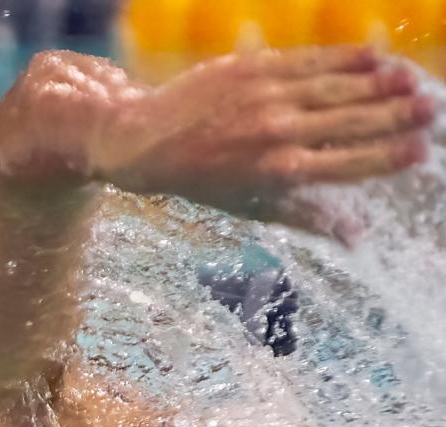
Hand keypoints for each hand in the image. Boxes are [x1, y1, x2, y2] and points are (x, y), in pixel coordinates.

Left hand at [95, 46, 434, 245]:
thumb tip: (357, 237)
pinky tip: (372, 55)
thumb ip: (306, 218)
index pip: (348, 163)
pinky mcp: (250, 68)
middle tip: (432, 109)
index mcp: (278, 172)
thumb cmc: (201, 180)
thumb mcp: (250, 207)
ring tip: (411, 80)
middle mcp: (275, 133)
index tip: (421, 150)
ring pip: (335, 87)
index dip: (388, 156)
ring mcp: (263, 96)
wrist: (143, 141)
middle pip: (350, 121)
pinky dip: (342, 58)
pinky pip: (307, 60)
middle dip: (395, 114)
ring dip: (378, 82)